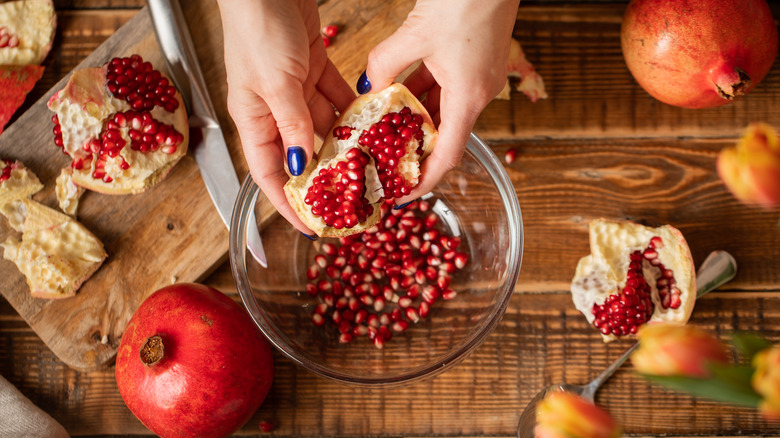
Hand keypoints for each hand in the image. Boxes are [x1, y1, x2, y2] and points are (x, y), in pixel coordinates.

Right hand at [217, 0, 354, 235]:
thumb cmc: (257, 29)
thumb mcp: (275, 83)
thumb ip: (292, 124)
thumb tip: (303, 164)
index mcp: (254, 120)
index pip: (270, 174)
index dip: (289, 203)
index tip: (312, 226)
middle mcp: (274, 111)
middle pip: (302, 156)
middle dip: (326, 178)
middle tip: (354, 199)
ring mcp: (295, 91)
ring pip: (324, 130)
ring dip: (345, 146)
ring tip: (371, 168)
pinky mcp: (314, 71)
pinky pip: (337, 101)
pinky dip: (353, 114)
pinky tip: (373, 127)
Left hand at [362, 0, 519, 203]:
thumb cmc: (464, 0)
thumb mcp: (413, 34)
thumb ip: (385, 65)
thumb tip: (368, 86)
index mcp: (469, 98)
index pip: (446, 157)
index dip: (424, 181)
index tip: (401, 197)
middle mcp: (477, 94)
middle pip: (443, 136)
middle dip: (413, 151)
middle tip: (383, 162)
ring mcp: (477, 78)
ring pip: (441, 110)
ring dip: (414, 121)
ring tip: (382, 132)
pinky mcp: (472, 62)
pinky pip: (444, 88)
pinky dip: (420, 95)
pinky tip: (396, 94)